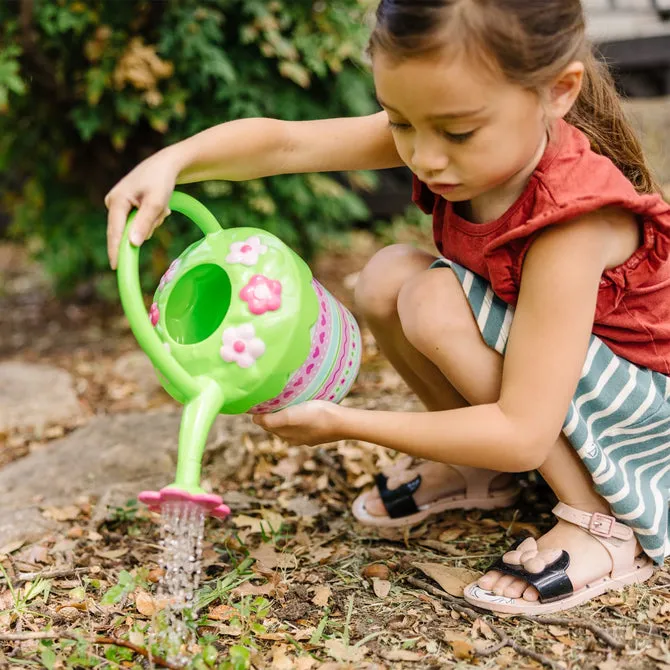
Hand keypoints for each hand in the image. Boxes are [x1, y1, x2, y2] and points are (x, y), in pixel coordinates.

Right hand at [104, 149, 180, 268]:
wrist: (166, 165)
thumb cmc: (161, 181)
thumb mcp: (156, 202)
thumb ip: (144, 223)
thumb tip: (132, 244)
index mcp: (116, 201)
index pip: (115, 231)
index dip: (116, 250)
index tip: (116, 267)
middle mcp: (112, 203)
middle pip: (128, 230)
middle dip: (148, 225)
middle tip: (161, 209)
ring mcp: (118, 205)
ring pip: (137, 227)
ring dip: (152, 221)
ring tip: (160, 204)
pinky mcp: (125, 207)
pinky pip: (140, 222)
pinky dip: (152, 217)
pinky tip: (158, 205)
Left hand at [252, 400, 345, 445]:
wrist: (343, 422)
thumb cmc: (317, 417)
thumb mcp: (290, 417)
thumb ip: (272, 420)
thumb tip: (254, 420)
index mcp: (286, 436)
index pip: (266, 424)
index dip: (261, 414)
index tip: (258, 401)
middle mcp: (296, 438)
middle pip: (277, 425)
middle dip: (271, 414)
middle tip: (268, 398)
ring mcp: (309, 436)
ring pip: (291, 425)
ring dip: (285, 415)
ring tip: (284, 401)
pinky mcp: (320, 431)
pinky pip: (305, 423)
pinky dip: (299, 416)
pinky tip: (303, 408)